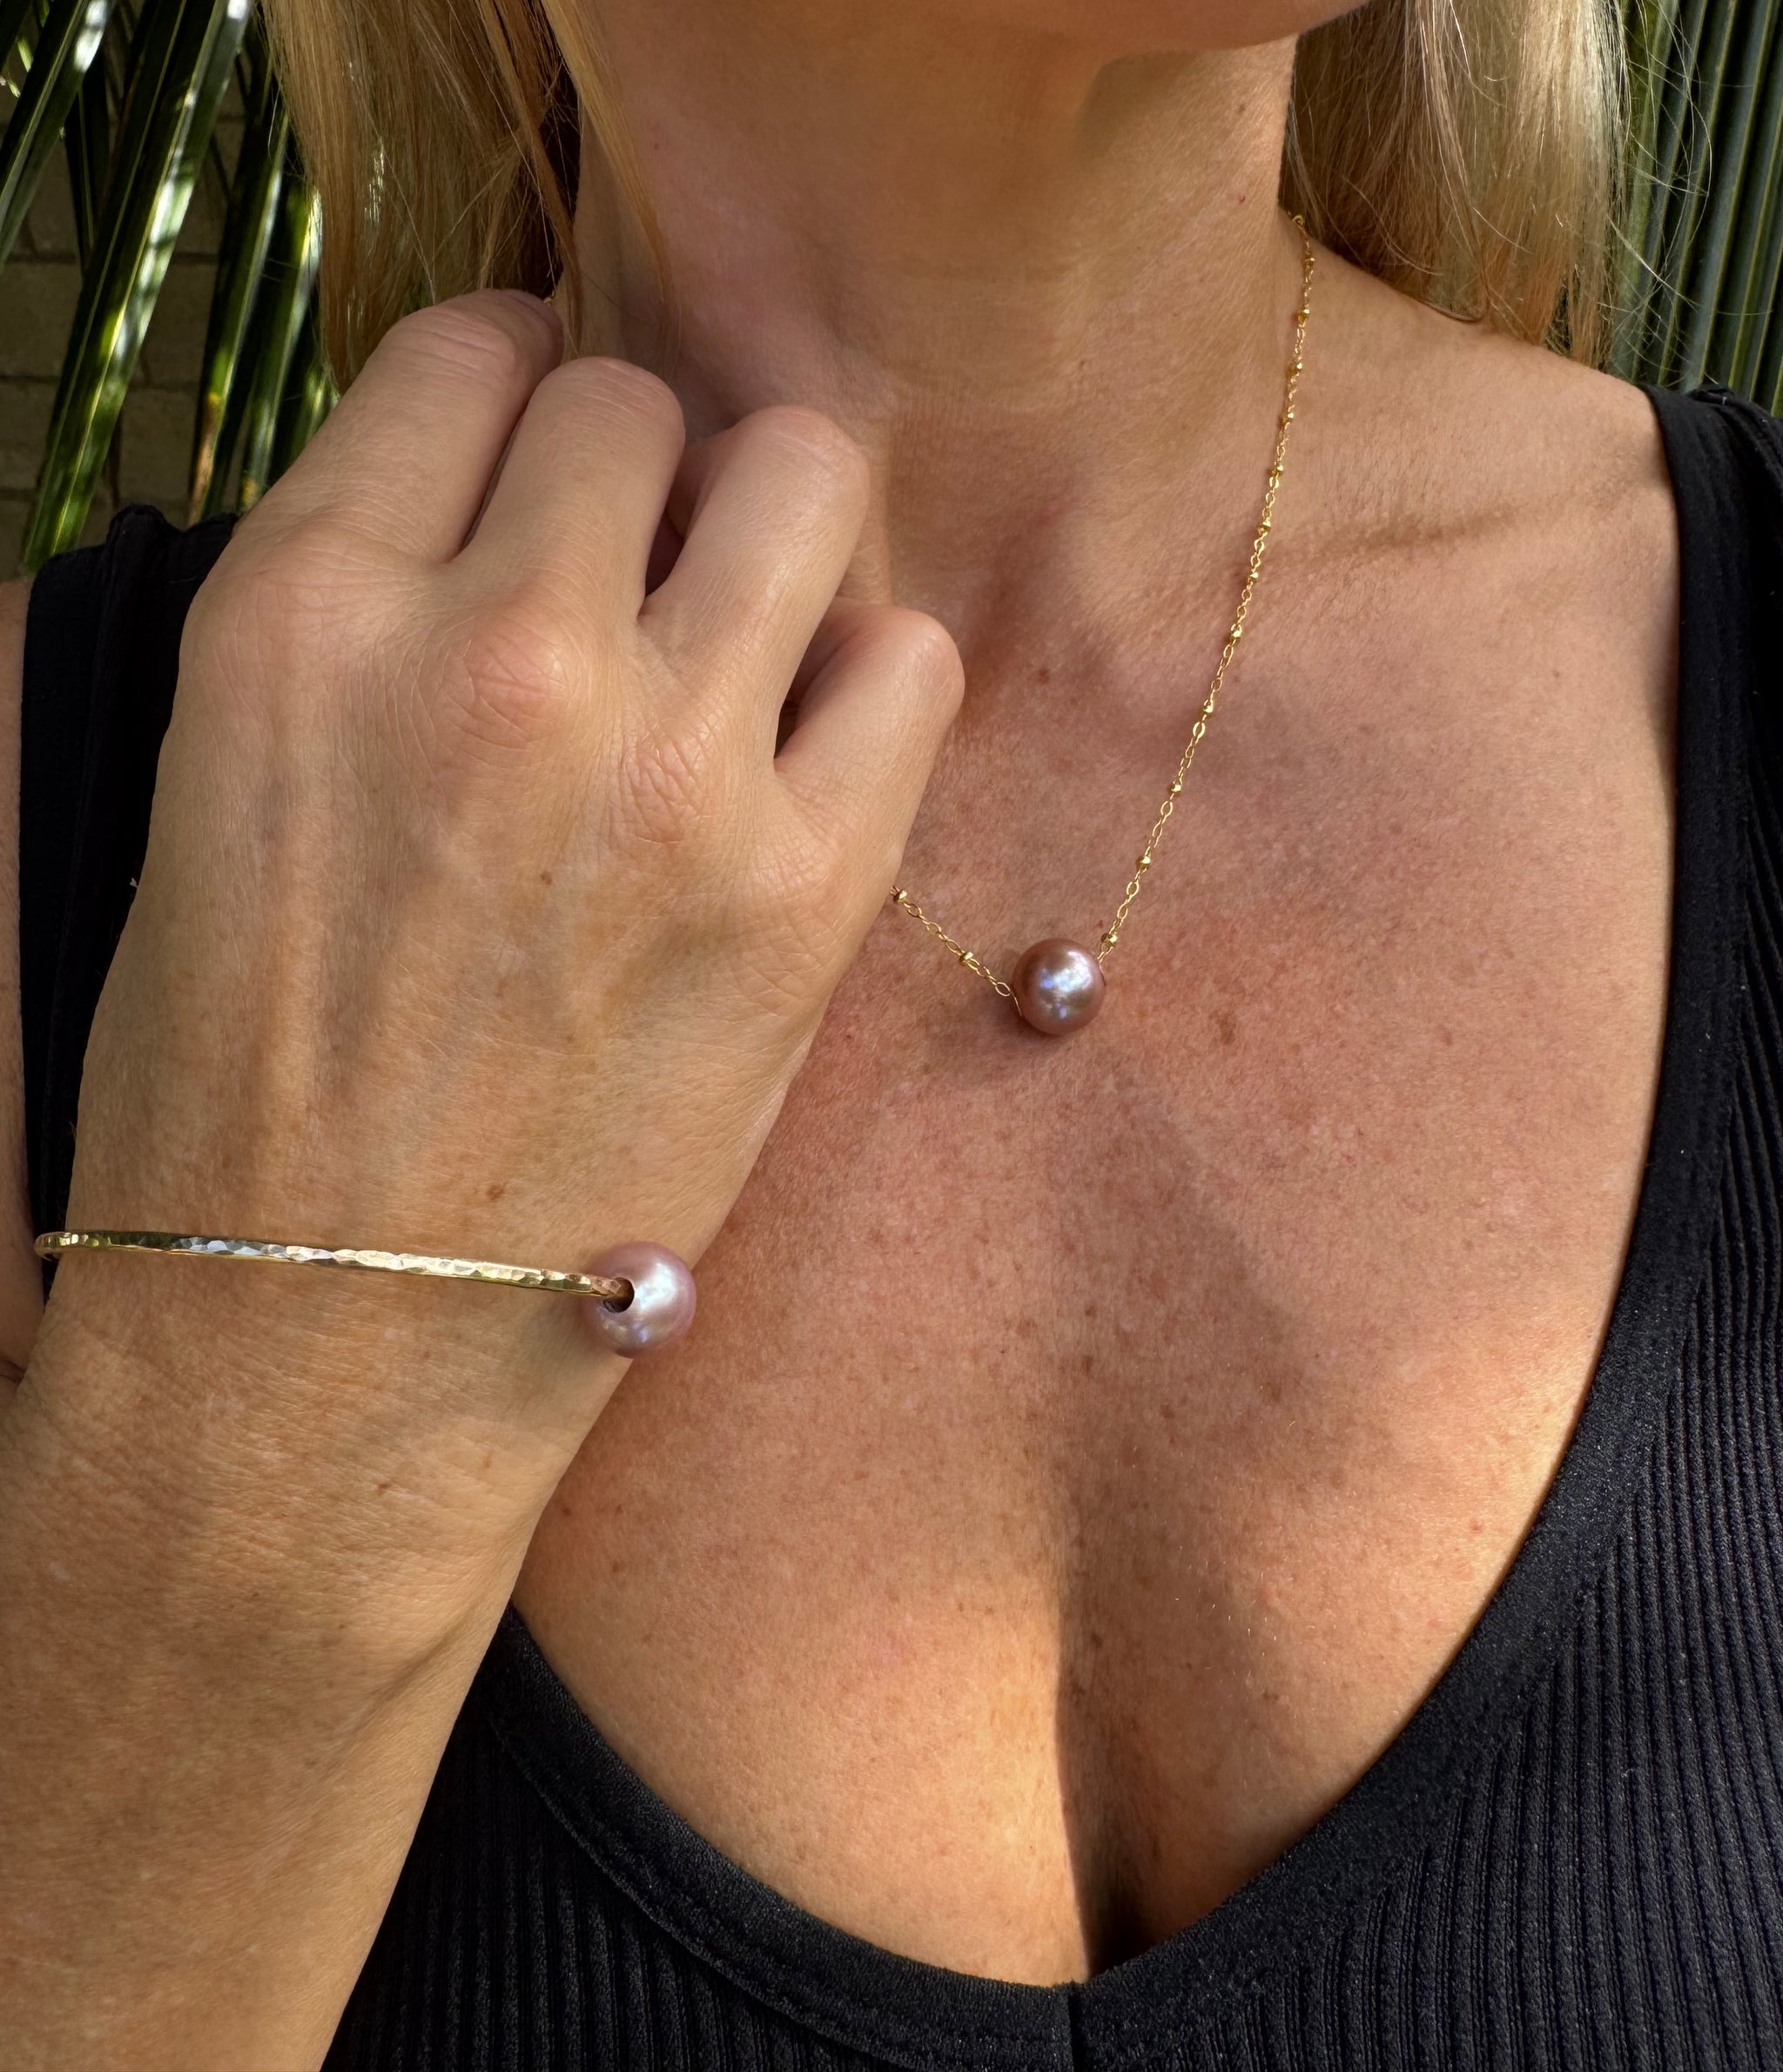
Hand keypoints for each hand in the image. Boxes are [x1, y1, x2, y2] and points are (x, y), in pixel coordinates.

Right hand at [52, 289, 961, 1434]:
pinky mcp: (802, 897)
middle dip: (635, 465)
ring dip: (768, 526)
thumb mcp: (220, 783)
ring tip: (732, 620)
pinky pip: (910, 660)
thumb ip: (365, 606)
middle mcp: (493, 659)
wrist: (323, 1342)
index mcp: (303, 617)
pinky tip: (804, 741)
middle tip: (628, 562)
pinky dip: (868, 673)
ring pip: (802, 477)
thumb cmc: (240, 1084)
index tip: (533, 445)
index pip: (467, 355)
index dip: (510, 385)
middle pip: (637, 401)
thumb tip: (516, 496)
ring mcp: (668, 775)